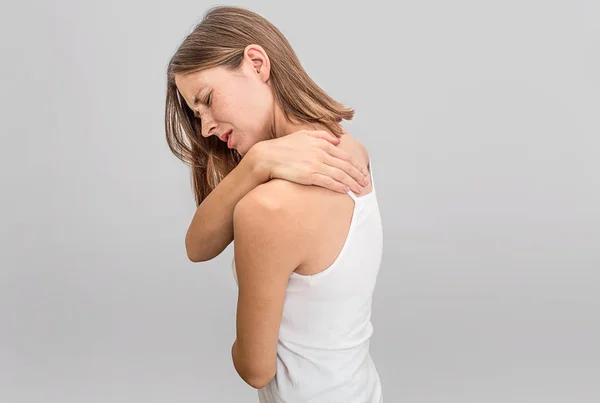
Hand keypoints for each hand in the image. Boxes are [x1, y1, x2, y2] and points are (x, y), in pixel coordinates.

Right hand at [251, 130, 369, 193]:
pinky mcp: (309, 175)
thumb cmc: (283, 147)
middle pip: (346, 166)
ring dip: (352, 183)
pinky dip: (339, 186)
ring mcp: (315, 164)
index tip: (362, 172)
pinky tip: (346, 191)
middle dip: (358, 175)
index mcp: (321, 143)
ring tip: (359, 190)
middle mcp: (320, 153)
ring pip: (340, 175)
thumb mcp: (303, 135)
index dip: (356, 165)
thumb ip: (322, 136)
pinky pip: (329, 182)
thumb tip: (337, 140)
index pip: (344, 156)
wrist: (266, 157)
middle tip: (365, 183)